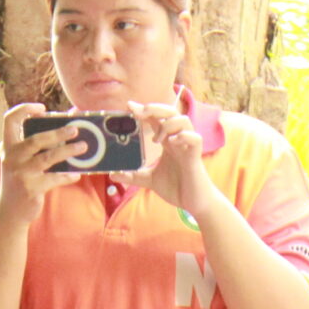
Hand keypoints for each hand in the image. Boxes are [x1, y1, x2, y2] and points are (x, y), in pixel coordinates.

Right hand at [0, 103, 78, 222]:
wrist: (10, 212)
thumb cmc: (20, 181)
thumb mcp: (20, 162)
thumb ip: (35, 147)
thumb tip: (64, 130)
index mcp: (8, 147)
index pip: (10, 120)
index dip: (24, 110)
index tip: (42, 108)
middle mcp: (12, 158)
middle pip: (36, 140)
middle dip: (57, 133)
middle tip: (75, 130)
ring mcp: (21, 174)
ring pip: (48, 158)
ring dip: (67, 151)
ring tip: (83, 147)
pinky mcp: (31, 188)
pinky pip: (54, 179)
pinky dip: (67, 176)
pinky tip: (76, 174)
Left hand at [115, 102, 214, 218]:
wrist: (194, 203)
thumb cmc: (177, 188)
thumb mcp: (150, 180)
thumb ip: (133, 176)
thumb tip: (113, 175)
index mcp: (167, 142)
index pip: (156, 119)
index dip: (144, 110)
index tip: (129, 106)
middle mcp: (177, 140)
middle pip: (171, 112)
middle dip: (156, 108)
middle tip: (141, 113)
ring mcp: (188, 146)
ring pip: (184, 120)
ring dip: (168, 124)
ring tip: (158, 139)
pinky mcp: (195, 156)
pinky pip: (195, 138)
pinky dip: (184, 136)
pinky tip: (173, 143)